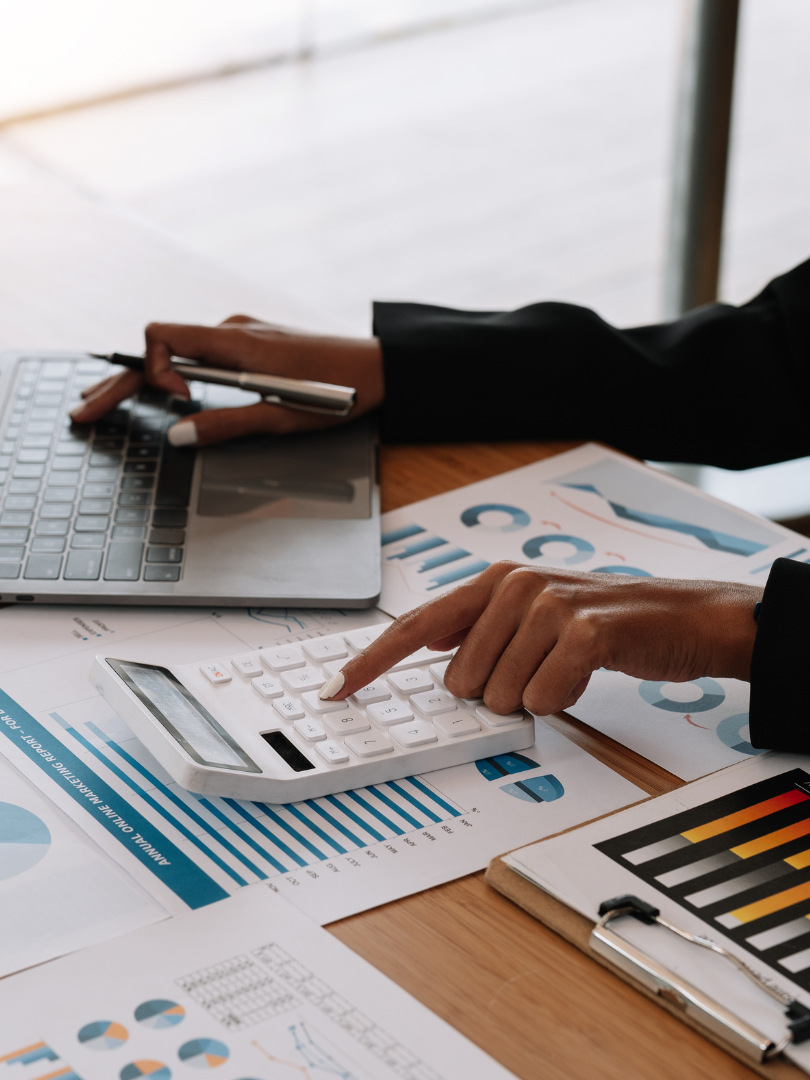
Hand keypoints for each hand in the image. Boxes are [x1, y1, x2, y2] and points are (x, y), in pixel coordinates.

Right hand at [70, 316, 383, 446]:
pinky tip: (159, 389)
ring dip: (143, 376)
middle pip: (159, 349)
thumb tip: (176, 435)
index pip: (163, 337)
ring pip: (177, 350)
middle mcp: (232, 331)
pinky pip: (200, 352)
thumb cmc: (340, 392)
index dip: (153, 371)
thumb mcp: (282, 418)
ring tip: (108, 400)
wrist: (381, 368)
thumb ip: (226, 425)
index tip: (176, 403)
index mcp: (236, 343)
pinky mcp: (252, 343)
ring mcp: (241, 335)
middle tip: (85, 410)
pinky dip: (172, 371)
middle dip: (121, 381)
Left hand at [321, 562, 761, 714]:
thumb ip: (476, 625)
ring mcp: (547, 605)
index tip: (336, 688)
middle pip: (459, 680)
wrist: (676, 618)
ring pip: (498, 695)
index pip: (414, 626)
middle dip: (495, 692)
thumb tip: (425, 641)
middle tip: (538, 668)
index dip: (372, 661)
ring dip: (532, 697)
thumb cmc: (600, 621)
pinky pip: (541, 699)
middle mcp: (513, 586)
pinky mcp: (582, 631)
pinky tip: (583, 674)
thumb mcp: (531, 613)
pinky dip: (561, 701)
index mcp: (492, 581)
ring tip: (563, 667)